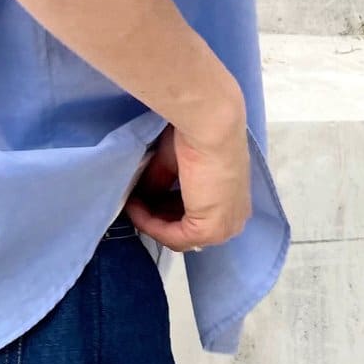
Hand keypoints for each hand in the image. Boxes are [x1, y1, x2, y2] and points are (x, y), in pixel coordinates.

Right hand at [125, 115, 251, 252]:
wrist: (208, 125)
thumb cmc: (196, 134)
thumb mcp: (173, 163)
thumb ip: (160, 183)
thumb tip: (141, 197)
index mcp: (232, 200)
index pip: (195, 214)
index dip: (164, 207)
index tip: (141, 196)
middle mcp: (232, 218)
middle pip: (187, 228)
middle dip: (157, 216)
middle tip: (133, 201)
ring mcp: (223, 228)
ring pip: (179, 235)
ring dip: (150, 221)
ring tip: (130, 202)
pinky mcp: (209, 231)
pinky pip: (173, 237)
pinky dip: (150, 224)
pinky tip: (134, 207)